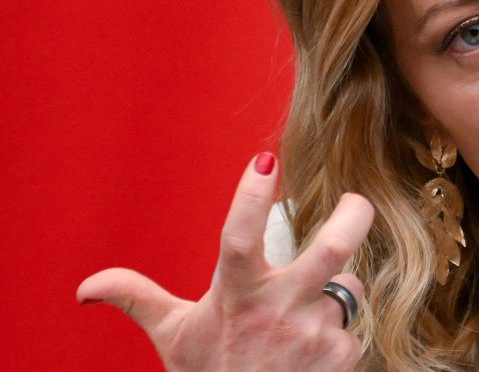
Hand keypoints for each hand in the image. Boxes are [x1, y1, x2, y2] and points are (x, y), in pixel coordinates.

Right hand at [77, 153, 374, 370]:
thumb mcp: (173, 336)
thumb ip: (138, 299)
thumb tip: (87, 287)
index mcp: (237, 294)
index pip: (240, 236)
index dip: (250, 197)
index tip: (264, 161)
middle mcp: (281, 309)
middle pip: (331, 247)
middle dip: (353, 216)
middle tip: (356, 202)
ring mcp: (315, 332)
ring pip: (347, 288)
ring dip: (335, 294)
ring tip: (301, 321)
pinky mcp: (342, 355)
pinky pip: (353, 326)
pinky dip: (338, 333)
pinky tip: (312, 351)